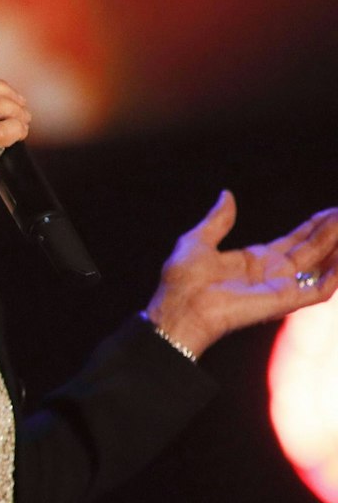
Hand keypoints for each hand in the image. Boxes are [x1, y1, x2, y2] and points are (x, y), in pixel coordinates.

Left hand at [145, 192, 337, 357]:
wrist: (180, 306)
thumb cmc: (182, 280)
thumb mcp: (198, 241)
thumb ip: (218, 220)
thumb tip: (226, 195)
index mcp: (255, 260)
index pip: (294, 240)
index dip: (314, 226)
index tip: (332, 211)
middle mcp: (272, 273)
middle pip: (312, 249)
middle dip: (332, 231)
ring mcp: (281, 287)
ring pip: (322, 265)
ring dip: (337, 247)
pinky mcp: (285, 301)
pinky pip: (320, 289)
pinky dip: (335, 275)